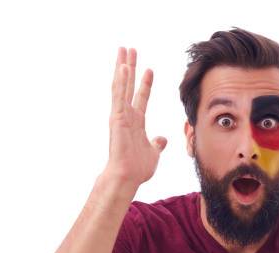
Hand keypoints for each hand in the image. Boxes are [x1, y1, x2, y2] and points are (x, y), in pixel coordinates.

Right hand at [103, 47, 166, 188]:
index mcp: (136, 122)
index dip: (145, 83)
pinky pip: (119, 96)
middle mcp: (126, 116)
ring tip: (125, 49)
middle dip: (130, 67)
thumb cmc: (137, 168)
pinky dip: (120, 82)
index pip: (141, 97)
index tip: (149, 69)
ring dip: (123, 67)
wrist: (127, 177)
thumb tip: (162, 139)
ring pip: (121, 86)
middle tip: (130, 49)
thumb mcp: (153, 153)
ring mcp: (120, 116)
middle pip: (128, 86)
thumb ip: (157, 144)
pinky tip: (122, 67)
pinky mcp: (117, 118)